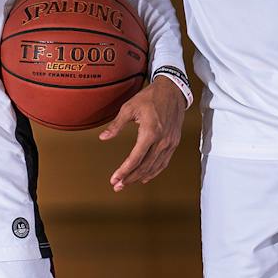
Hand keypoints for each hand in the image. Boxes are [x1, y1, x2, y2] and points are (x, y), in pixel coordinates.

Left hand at [98, 77, 185, 191]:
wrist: (173, 91)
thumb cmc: (150, 97)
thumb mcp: (129, 108)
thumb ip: (116, 125)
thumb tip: (103, 137)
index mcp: (151, 132)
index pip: (135, 158)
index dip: (124, 171)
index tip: (114, 179)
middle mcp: (162, 140)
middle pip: (145, 166)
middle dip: (130, 178)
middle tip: (117, 186)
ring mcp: (170, 142)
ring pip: (155, 166)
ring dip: (140, 177)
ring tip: (127, 183)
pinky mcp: (174, 142)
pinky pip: (164, 161)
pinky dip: (154, 171)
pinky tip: (145, 177)